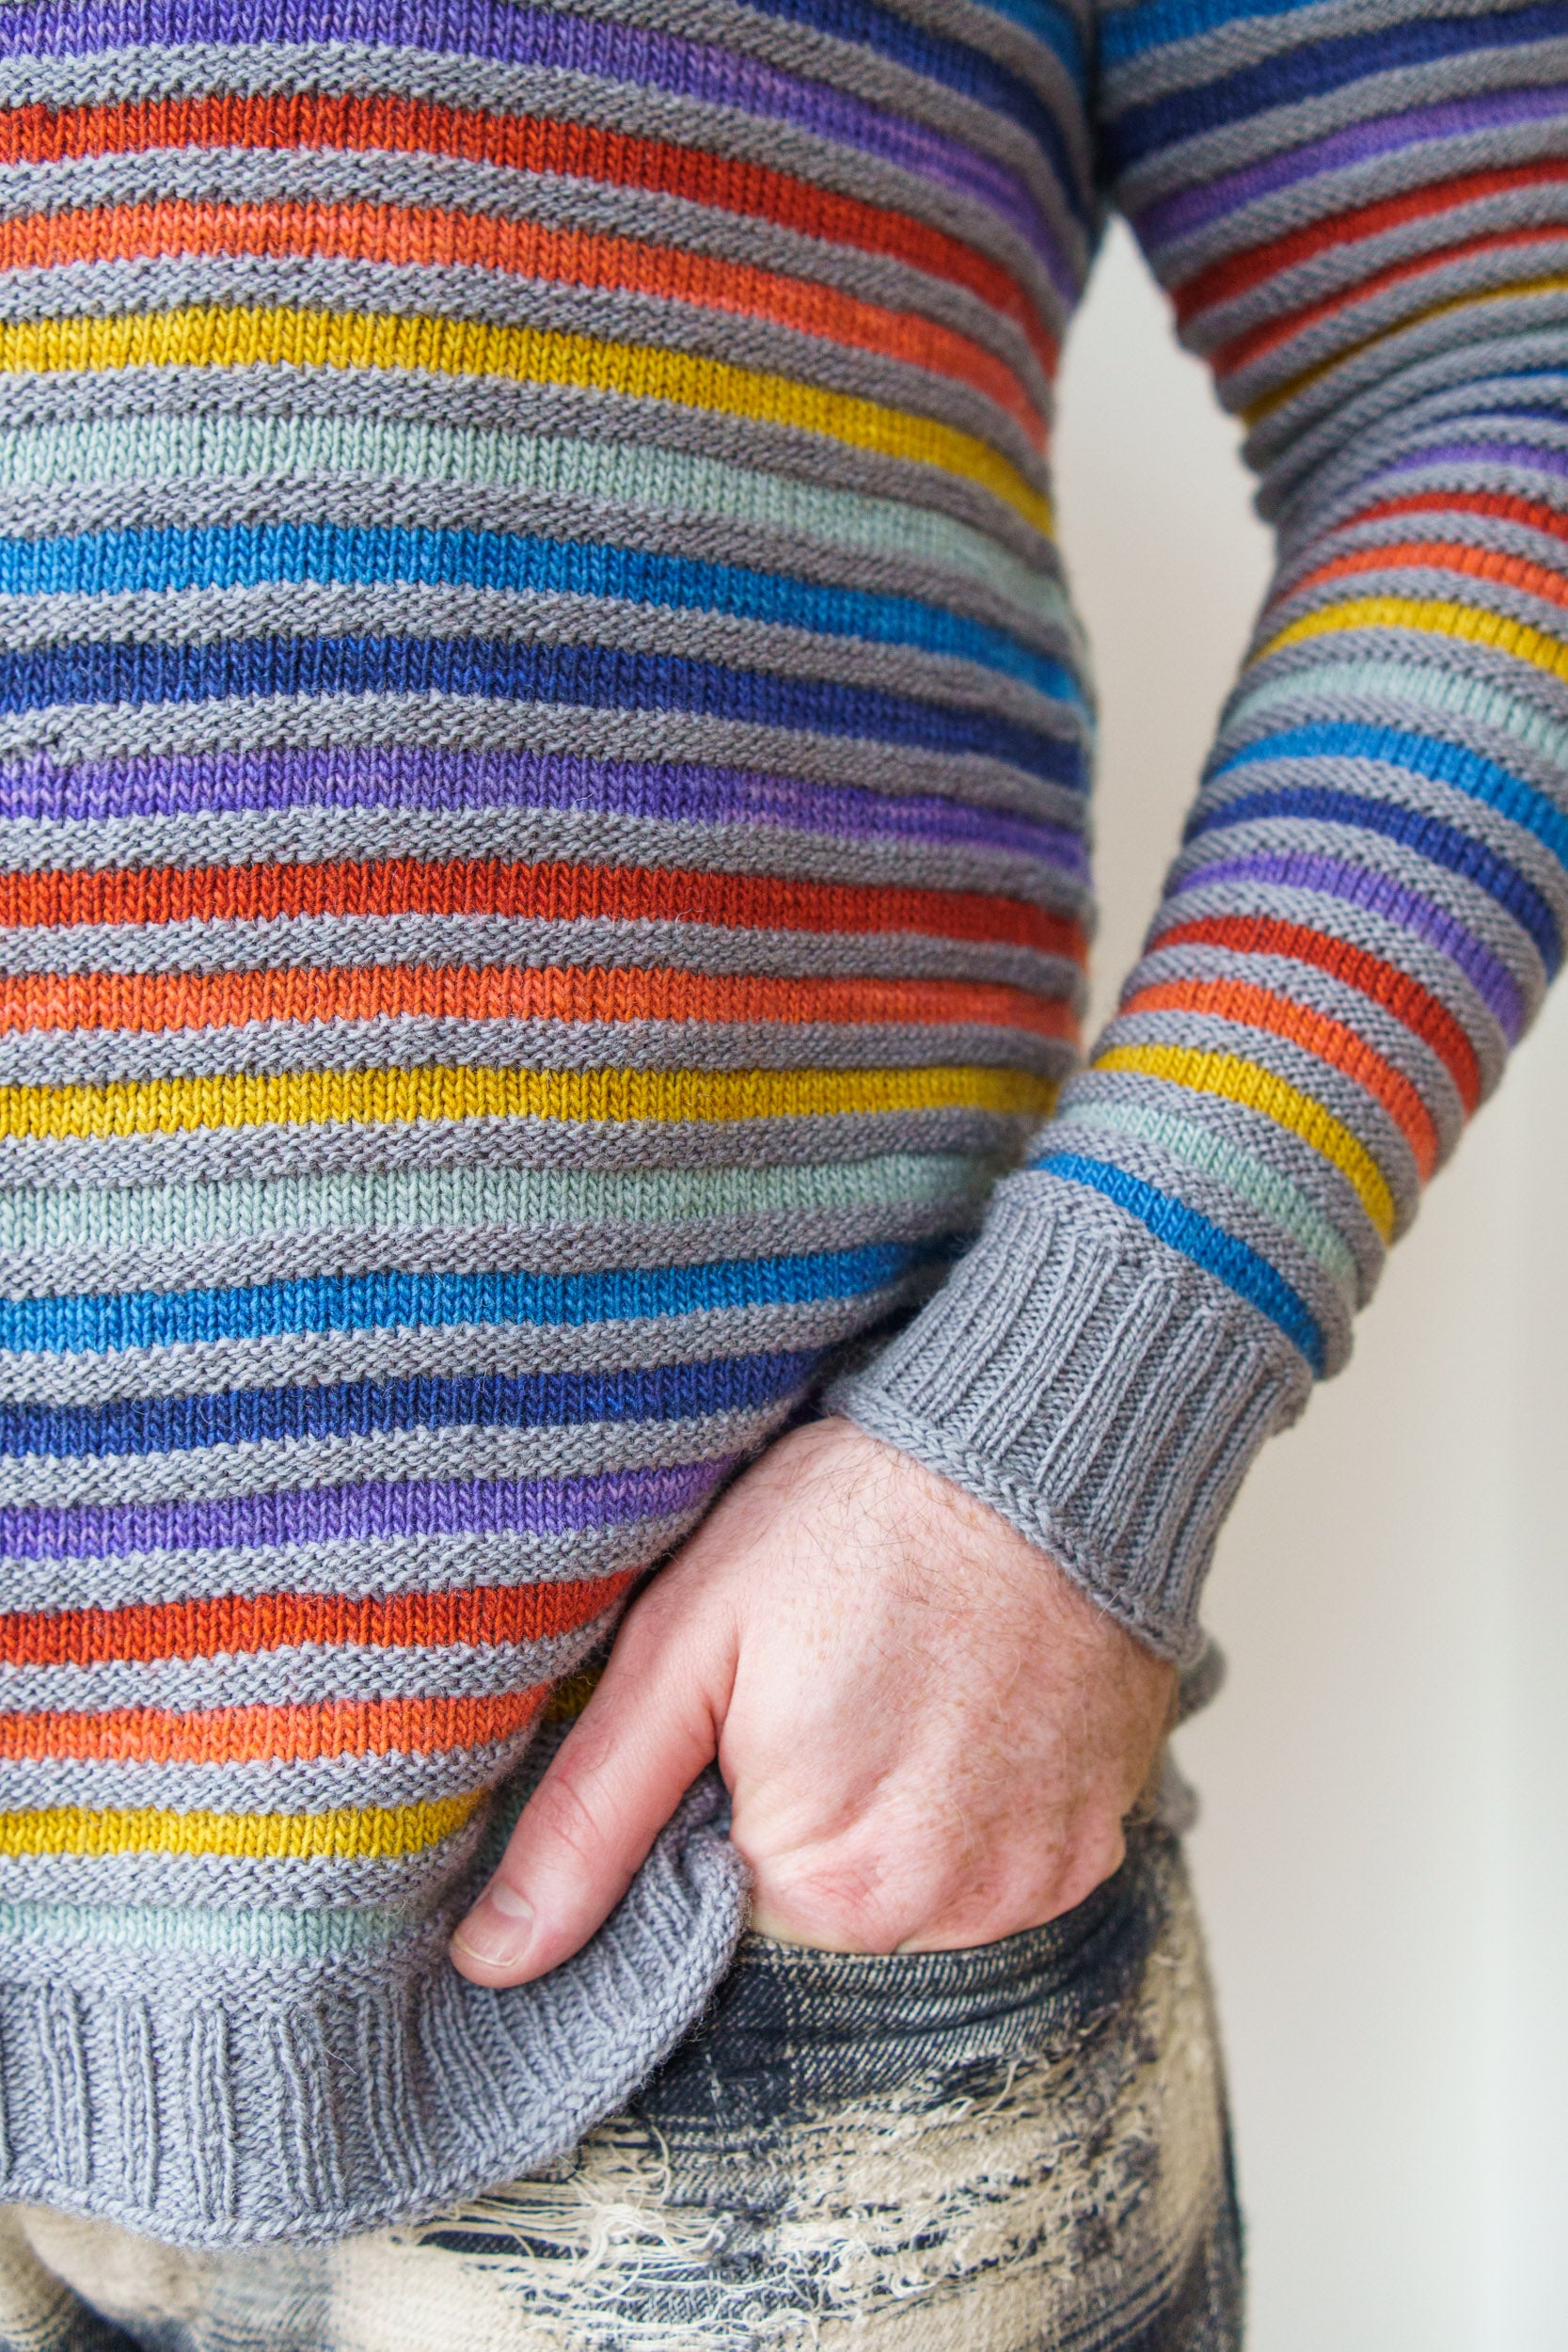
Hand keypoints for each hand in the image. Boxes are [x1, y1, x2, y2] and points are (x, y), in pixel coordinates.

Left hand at [450, 1417, 1177, 1980]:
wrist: (1039, 1450)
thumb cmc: (850, 1525)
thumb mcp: (686, 1645)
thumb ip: (590, 1815)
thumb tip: (496, 1961)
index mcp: (819, 1881)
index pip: (713, 1903)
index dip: (712, 1801)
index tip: (745, 1711)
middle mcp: (939, 1915)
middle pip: (813, 1904)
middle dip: (798, 1810)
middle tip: (823, 1680)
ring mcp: (1030, 1886)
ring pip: (906, 1887)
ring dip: (888, 1812)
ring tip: (900, 1683)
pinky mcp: (1091, 1848)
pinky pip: (995, 1865)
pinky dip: (972, 1803)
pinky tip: (966, 1706)